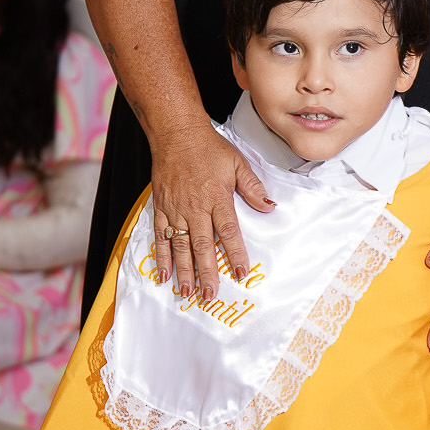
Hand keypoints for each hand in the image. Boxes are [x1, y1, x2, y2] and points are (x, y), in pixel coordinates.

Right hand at [150, 120, 273, 299]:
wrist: (176, 134)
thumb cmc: (208, 147)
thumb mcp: (238, 163)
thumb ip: (253, 187)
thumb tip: (269, 206)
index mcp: (217, 198)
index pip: (229, 232)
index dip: (235, 254)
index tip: (241, 273)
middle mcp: (195, 207)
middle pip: (202, 246)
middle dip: (207, 273)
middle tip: (210, 295)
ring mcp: (175, 209)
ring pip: (180, 246)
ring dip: (184, 271)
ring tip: (188, 292)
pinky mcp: (161, 208)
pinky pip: (160, 237)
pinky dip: (161, 257)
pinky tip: (164, 275)